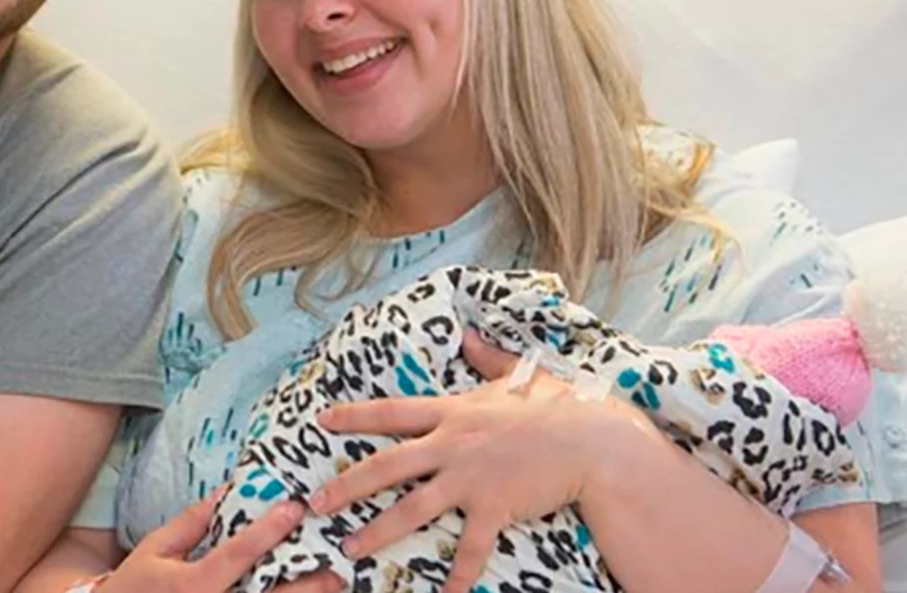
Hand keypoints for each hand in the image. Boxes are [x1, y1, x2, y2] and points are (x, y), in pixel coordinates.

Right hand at [99, 488, 343, 592]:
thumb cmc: (135, 585)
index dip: (269, 529)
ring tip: (335, 584)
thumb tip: (229, 490)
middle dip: (307, 581)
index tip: (294, 507)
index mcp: (193, 585)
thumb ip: (194, 521)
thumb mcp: (157, 547)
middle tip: (337, 562)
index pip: (239, 554)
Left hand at [308, 331, 638, 592]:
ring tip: (349, 547)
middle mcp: (452, 444)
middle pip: (386, 465)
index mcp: (453, 412)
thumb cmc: (559, 406)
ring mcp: (470, 478)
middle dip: (346, 485)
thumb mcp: (519, 375)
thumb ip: (488, 359)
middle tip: (313, 502)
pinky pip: (469, 548)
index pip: (392, 412)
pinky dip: (456, 575)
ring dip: (377, 530)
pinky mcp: (494, 507)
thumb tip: (469, 337)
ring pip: (412, 508)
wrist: (593, 440)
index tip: (320, 420)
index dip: (354, 416)